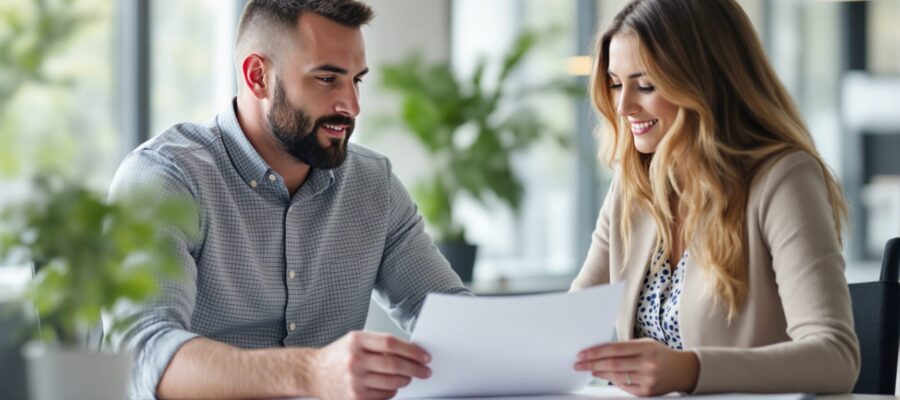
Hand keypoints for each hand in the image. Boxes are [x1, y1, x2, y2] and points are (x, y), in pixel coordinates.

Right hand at [309, 331, 431, 399]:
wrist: (312, 373)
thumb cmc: (337, 355)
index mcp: (356, 341)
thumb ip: (378, 343)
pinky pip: (384, 395)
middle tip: (424, 370)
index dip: (412, 350)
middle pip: (394, 364)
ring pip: (392, 382)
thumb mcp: (354, 340)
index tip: (424, 355)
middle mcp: (355, 360)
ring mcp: (354, 380)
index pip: (391, 343)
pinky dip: (393, 391)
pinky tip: (393, 386)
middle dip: (415, 368)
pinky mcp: (355, 397)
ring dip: (406, 380)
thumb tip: (409, 351)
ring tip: (409, 377)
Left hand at [573, 339, 698, 395]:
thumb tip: (598, 352)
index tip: (582, 354)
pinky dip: (612, 380)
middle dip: (592, 364)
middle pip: (612, 364)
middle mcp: (648, 364)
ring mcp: (648, 380)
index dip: (595, 352)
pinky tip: (604, 375)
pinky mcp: (647, 393)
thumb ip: (625, 348)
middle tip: (578, 364)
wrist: (682, 371)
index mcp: (646, 348)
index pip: (614, 350)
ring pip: (616, 377)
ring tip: (589, 368)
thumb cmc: (660, 354)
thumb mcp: (645, 344)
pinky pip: (624, 387)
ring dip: (599, 373)